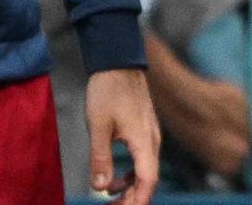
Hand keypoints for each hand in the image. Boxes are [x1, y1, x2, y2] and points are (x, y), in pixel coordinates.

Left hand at [85, 66, 159, 202]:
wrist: (118, 61)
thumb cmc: (108, 90)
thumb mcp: (99, 126)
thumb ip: (100, 158)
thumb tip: (100, 188)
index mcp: (144, 142)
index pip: (147, 182)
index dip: (137, 202)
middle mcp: (152, 141)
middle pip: (148, 180)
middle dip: (132, 199)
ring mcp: (150, 135)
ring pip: (145, 171)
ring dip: (130, 188)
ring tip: (110, 198)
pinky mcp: (144, 130)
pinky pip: (142, 160)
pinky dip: (131, 175)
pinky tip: (115, 178)